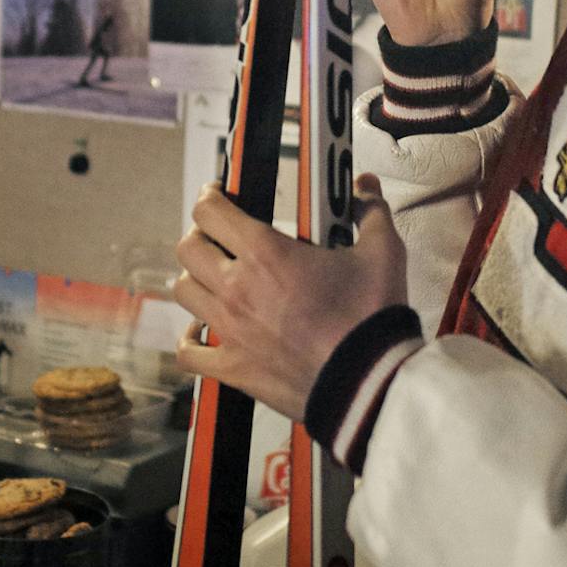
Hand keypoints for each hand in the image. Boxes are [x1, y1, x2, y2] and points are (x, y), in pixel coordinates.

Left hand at [174, 180, 406, 420]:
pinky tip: (202, 331)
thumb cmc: (371, 318)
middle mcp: (237, 287)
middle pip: (188, 247)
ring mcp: (230, 329)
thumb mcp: (382, 253)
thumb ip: (370, 212)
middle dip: (201, 235)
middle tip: (219, 237)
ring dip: (196, 280)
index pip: (210, 211)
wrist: (368, 381)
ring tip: (215, 279)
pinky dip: (190, 340)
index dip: (210, 197)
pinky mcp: (233, 367)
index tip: (218, 196)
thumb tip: (365, 185)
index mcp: (265, 252)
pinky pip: (188, 352)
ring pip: (184, 292)